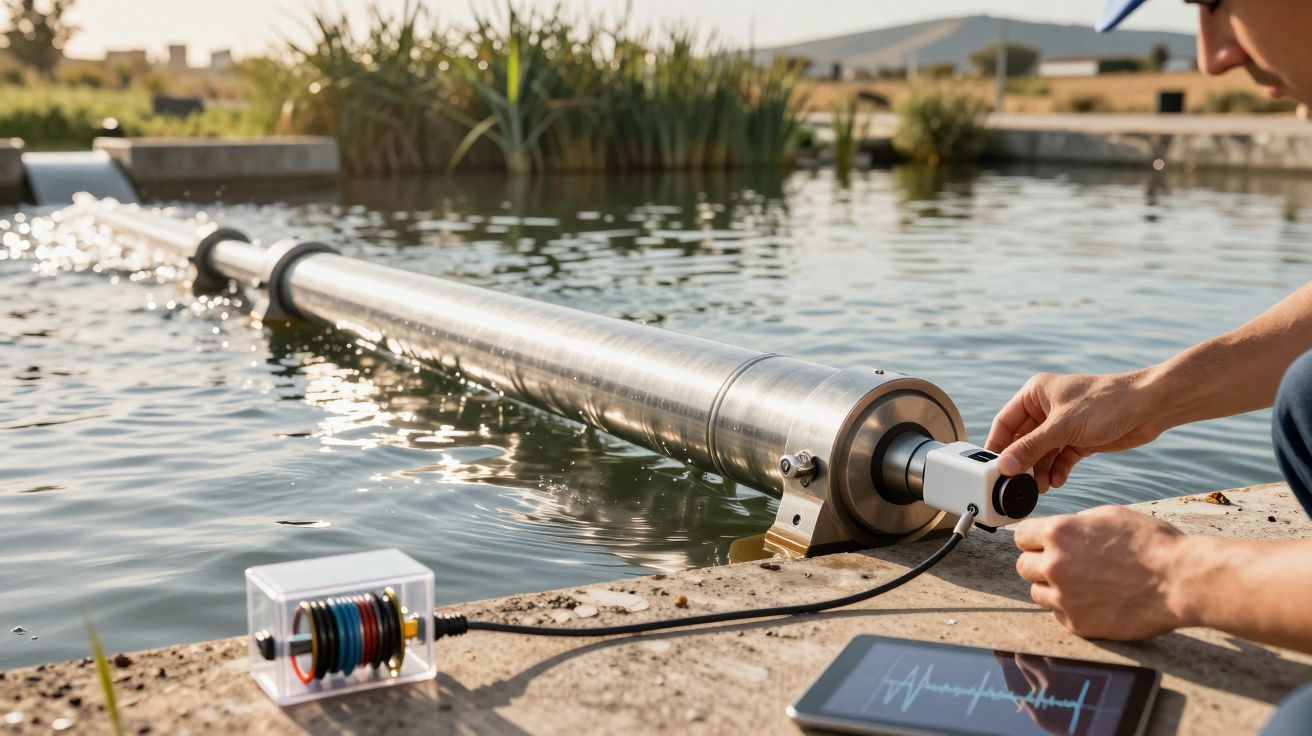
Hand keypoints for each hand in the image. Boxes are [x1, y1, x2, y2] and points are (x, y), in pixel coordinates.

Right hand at [985, 371, 1163, 489]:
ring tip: (1042, 487)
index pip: (1005, 423)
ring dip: (1041, 470)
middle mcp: (1046, 409)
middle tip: (1018, 484)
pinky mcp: (1079, 439)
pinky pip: (1060, 458)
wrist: (1149, 407)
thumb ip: (1031, 448)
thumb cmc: (1107, 403)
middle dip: (1023, 463)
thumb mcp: (1062, 427)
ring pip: (1042, 453)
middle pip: (1023, 441)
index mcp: (1035, 394)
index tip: (991, 469)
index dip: (997, 446)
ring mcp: (1063, 425)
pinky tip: (1058, 481)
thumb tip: (1004, 466)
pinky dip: (1058, 470)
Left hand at [1014, 505, 1190, 639]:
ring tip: (1083, 584)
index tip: (1044, 543)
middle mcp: (1054, 565)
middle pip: (1024, 566)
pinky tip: (1095, 601)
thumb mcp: (1108, 516)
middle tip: (1065, 564)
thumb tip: (1056, 532)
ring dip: (1053, 588)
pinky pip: (1059, 615)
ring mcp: (1064, 597)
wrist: (1180, 581)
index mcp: (1059, 534)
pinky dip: (1071, 609)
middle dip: (1040, 564)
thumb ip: (1074, 525)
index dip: (1034, 539)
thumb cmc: (1151, 544)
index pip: (1021, 536)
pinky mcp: (1078, 624)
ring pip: (1038, 593)